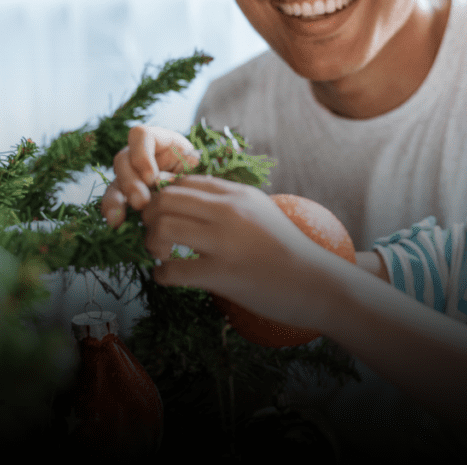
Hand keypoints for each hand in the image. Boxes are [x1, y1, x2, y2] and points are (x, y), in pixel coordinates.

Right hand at [101, 125, 199, 227]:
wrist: (198, 192)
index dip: (142, 155)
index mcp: (157, 140)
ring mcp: (129, 175)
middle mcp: (137, 155)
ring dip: (115, 201)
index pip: (141, 136)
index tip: (151, 178)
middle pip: (123, 161)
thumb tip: (171, 179)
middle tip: (141, 203)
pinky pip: (114, 203)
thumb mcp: (195, 165)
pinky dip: (114, 213)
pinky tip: (116, 224)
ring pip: (114, 183)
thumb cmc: (199, 172)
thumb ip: (183, 169)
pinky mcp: (125, 196)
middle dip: (130, 183)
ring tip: (118, 219)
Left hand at [142, 175, 337, 329]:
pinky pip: (172, 270)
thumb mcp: (261, 210)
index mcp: (237, 194)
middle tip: (153, 234)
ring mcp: (224, 243)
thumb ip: (229, 200)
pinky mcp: (222, 275)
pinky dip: (161, 274)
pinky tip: (167, 277)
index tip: (162, 214)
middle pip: (164, 200)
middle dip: (149, 217)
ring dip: (150, 243)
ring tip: (159, 254)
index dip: (163, 196)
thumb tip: (191, 194)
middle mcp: (229, 212)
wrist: (317, 283)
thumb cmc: (287, 249)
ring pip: (162, 229)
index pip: (183, 182)